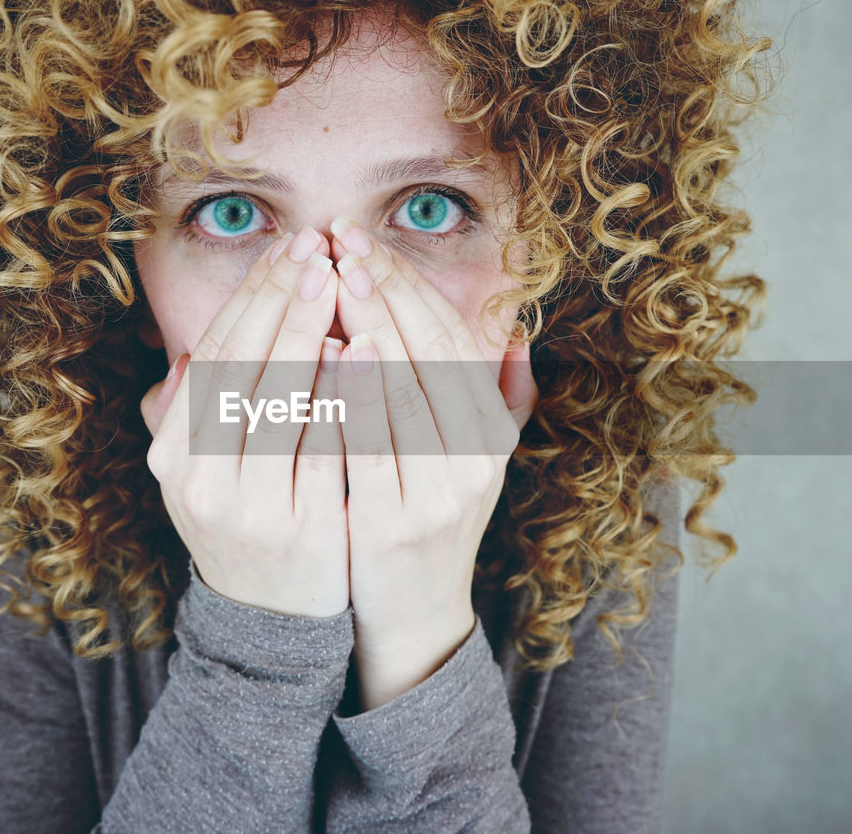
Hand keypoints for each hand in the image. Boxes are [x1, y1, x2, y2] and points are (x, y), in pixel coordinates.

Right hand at [139, 227, 350, 617]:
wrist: (273, 623)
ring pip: (277, 404)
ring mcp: (248, 508)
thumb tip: (193, 353)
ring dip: (305, 336)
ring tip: (335, 283)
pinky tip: (356, 354)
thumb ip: (196, 418)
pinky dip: (336, 398)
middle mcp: (199, 480)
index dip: (249, 299)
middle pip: (240, 370)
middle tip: (314, 249)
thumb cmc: (251, 526)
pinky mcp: (300, 531)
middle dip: (279, 302)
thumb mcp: (205, 478)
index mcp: (175, 456)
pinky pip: (322, 451)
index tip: (285, 251)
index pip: (213, 358)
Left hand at [328, 217, 537, 708]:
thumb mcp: (475, 458)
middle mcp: (474, 456)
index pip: (450, 338)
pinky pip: (373, 446)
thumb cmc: (430, 519)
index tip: (364, 240)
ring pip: (407, 390)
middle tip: (342, 238)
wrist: (412, 614)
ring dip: (372, 324)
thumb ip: (497, 396)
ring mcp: (439, 492)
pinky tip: (336, 351)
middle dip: (386, 288)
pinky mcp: (396, 523)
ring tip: (338, 275)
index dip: (408, 283)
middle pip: (430, 352)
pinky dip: (358, 395)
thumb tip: (515, 330)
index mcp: (487, 429)